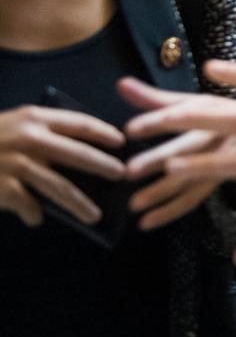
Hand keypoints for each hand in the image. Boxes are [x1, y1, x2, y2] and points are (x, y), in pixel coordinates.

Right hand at [0, 105, 124, 226]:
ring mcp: (17, 164)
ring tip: (95, 216)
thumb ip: (42, 132)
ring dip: (80, 204)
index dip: (104, 133)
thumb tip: (80, 151)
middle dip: (103, 166)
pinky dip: (34, 214)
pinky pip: (29, 205)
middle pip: (78, 155)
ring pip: (59, 188)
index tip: (122, 142)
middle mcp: (29, 139)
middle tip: (123, 176)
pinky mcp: (3, 187)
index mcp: (34, 118)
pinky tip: (37, 219)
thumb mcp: (14, 123)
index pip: (80, 124)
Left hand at [121, 81, 235, 229]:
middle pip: (190, 145)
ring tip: (134, 204)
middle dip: (160, 157)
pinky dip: (171, 210)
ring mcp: (228, 158)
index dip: (160, 119)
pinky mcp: (227, 180)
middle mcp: (223, 133)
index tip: (130, 128)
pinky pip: (197, 196)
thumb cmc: (226, 114)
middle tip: (130, 170)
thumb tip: (121, 84)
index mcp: (213, 109)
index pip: (185, 113)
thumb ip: (156, 97)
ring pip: (195, 176)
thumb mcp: (196, 102)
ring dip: (164, 191)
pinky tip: (147, 222)